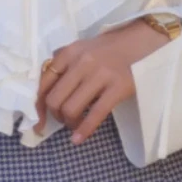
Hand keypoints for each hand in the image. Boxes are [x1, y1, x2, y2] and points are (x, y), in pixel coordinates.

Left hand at [33, 19, 169, 143]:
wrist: (143, 41)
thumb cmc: (109, 49)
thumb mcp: (81, 49)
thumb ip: (63, 65)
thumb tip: (44, 92)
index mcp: (68, 53)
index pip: (43, 83)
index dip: (38, 106)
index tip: (39, 120)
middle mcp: (81, 62)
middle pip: (55, 100)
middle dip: (55, 116)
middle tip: (63, 120)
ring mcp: (100, 75)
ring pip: (70, 109)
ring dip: (69, 123)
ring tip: (74, 125)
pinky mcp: (117, 87)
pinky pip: (95, 115)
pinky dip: (83, 131)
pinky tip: (78, 139)